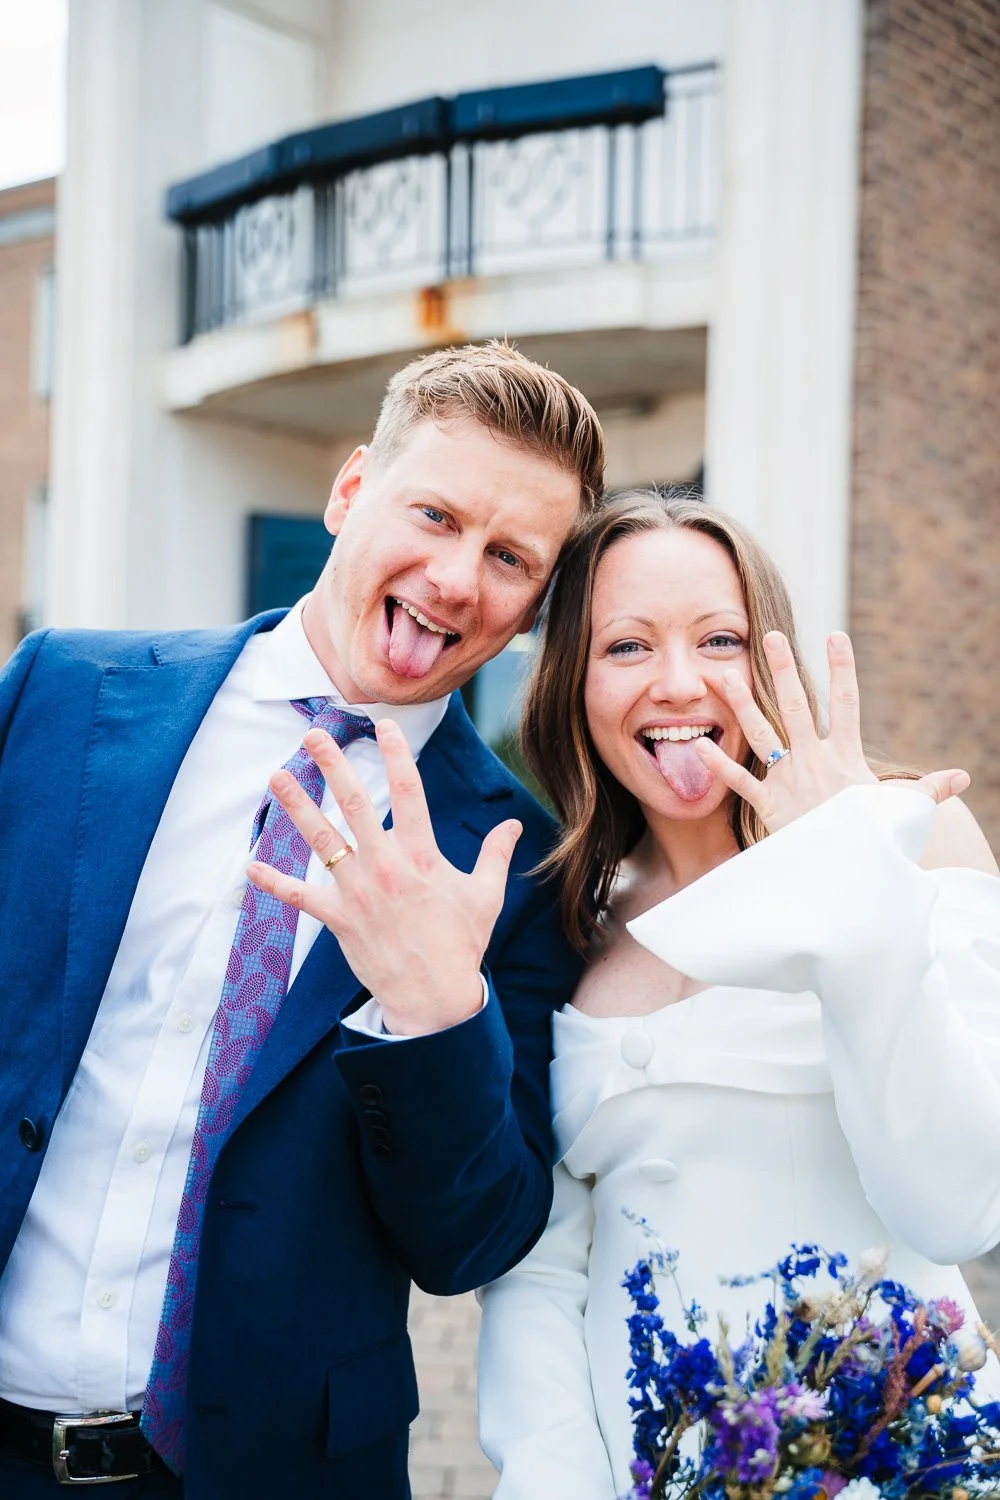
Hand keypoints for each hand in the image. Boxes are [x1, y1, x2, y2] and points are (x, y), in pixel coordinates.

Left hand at [246, 719, 521, 1035]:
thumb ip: (495, 854)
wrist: (435, 997)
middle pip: (355, 804)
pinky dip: (275, 883)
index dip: (396, 754)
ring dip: (297, 806)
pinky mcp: (340, 919)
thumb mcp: (486, 895)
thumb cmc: (462, 944)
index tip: (384, 726)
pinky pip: (301, 897)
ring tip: (277, 777)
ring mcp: (360, 892)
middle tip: (314, 736)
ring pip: (322, 840)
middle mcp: (387, 866)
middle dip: (332, 766)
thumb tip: (514, 825)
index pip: (408, 792)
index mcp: (423, 856)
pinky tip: (250, 867)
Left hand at [693, 630, 969, 833]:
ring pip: (762, 733)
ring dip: (742, 704)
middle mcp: (815, 759)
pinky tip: (697, 746)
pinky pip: (741, 781)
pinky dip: (719, 765)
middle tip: (770, 636)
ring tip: (723, 675)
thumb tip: (962, 778)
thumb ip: (928, 789)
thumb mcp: (905, 810)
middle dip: (783, 669)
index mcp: (846, 755)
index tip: (835, 636)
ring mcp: (790, 780)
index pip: (846, 702)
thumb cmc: (878, 840)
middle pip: (796, 705)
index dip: (842, 668)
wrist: (852, 874)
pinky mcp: (770, 805)